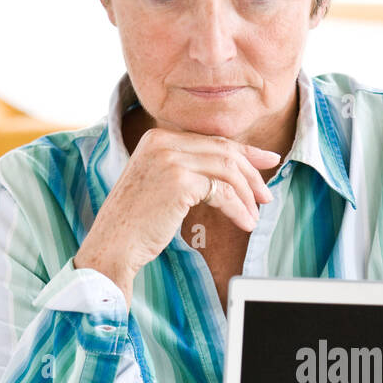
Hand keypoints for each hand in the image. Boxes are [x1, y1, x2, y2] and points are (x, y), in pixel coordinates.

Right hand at [74, 127, 279, 298]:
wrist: (113, 245)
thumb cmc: (137, 223)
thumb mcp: (160, 185)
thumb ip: (187, 170)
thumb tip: (230, 171)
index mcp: (158, 138)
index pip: (212, 140)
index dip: (245, 151)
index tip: (268, 161)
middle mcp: (162, 142)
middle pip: (224, 151)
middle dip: (252, 174)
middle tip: (266, 196)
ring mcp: (170, 159)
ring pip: (227, 170)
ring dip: (247, 196)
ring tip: (254, 216)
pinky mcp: (179, 181)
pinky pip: (222, 191)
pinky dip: (238, 208)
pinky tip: (245, 222)